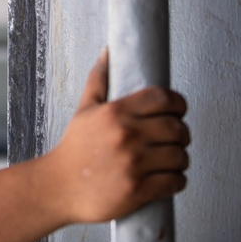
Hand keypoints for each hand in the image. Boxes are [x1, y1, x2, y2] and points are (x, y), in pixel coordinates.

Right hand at [44, 49, 189, 223]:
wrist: (58, 187)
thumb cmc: (73, 148)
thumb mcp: (84, 110)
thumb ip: (99, 79)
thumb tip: (108, 52)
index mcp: (115, 112)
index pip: (163, 98)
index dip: (178, 104)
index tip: (178, 111)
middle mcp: (126, 135)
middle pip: (177, 128)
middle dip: (182, 132)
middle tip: (176, 137)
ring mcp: (133, 164)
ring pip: (180, 156)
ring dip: (181, 158)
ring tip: (172, 159)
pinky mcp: (137, 190)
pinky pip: (175, 181)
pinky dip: (178, 180)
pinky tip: (169, 178)